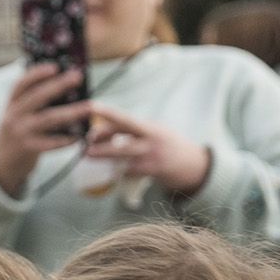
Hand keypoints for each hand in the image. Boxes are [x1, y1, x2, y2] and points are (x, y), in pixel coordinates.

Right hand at [0, 64, 93, 197]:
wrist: (3, 162)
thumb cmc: (18, 131)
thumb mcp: (17, 113)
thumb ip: (32, 99)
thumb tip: (62, 81)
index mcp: (12, 103)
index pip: (21, 84)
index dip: (36, 74)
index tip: (54, 66)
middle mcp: (14, 116)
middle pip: (37, 98)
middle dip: (58, 86)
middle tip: (78, 76)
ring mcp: (20, 132)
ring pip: (48, 119)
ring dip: (71, 112)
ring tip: (90, 107)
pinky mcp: (28, 149)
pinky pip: (50, 143)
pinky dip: (66, 139)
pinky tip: (80, 135)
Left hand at [83, 104, 211, 195]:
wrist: (193, 164)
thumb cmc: (167, 146)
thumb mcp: (154, 133)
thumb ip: (132, 132)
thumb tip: (102, 135)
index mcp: (150, 127)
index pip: (126, 118)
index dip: (108, 113)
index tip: (93, 107)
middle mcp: (151, 139)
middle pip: (124, 134)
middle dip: (104, 135)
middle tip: (86, 140)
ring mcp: (152, 155)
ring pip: (123, 154)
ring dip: (105, 154)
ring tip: (89, 155)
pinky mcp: (152, 170)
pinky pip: (129, 170)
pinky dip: (117, 170)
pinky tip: (110, 171)